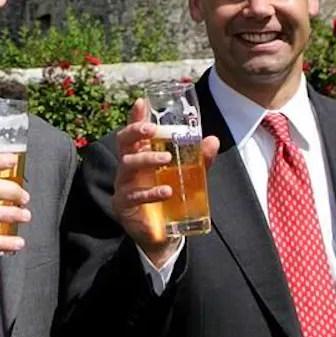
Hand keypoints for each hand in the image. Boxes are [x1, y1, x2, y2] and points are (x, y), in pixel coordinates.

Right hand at [112, 98, 219, 266]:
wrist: (162, 234)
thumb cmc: (168, 197)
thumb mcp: (187, 176)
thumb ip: (199, 160)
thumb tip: (212, 140)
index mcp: (141, 155)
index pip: (135, 132)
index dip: (135, 117)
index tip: (141, 102)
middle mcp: (129, 166)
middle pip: (123, 142)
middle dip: (134, 131)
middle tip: (152, 129)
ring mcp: (124, 184)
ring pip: (126, 164)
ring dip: (146, 159)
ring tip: (166, 160)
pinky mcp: (124, 204)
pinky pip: (133, 195)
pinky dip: (150, 192)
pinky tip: (166, 192)